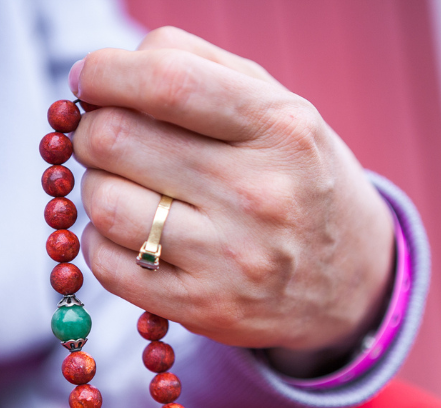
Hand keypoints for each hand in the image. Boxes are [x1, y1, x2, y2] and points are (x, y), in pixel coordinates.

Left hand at [70, 27, 393, 374]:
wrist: (349, 281)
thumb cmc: (296, 178)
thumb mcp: (277, 107)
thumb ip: (197, 67)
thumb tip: (102, 70)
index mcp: (280, 128)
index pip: (167, 81)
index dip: (107, 73)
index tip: (91, 78)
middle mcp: (259, 194)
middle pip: (116, 140)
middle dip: (92, 131)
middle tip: (106, 139)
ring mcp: (231, 258)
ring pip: (104, 204)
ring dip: (96, 188)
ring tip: (125, 187)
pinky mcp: (204, 308)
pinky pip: (108, 266)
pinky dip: (101, 242)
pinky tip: (131, 233)